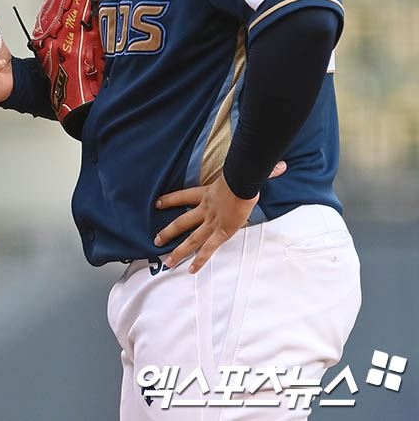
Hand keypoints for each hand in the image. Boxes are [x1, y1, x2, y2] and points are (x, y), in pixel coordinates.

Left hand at [154, 160, 287, 272]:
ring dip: (179, 250)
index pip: (183, 196)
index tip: (157, 203)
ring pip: (191, 239)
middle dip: (169, 232)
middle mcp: (206, 210)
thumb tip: (280, 166)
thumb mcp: (244, 172)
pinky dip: (200, 260)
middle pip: (182, 222)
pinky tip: (190, 270)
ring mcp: (212, 222)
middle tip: (156, 241)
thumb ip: (261, 171)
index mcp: (207, 194)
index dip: (170, 200)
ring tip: (167, 261)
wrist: (242, 181)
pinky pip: (208, 249)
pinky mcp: (222, 232)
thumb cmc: (242, 174)